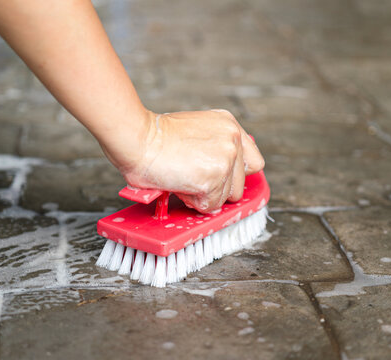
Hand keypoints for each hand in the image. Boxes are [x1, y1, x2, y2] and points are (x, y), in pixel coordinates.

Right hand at [100, 109, 264, 212]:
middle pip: (240, 185)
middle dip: (217, 189)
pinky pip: (208, 206)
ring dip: (203, 195)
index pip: (253, 162)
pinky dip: (192, 201)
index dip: (237, 176)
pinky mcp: (214, 179)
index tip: (224, 180)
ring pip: (224, 198)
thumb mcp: (196, 131)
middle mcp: (233, 141)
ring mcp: (226, 160)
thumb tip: (220, 173)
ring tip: (182, 177)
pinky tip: (179, 183)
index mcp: (229, 125)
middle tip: (193, 178)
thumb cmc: (154, 136)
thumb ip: (213, 147)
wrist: (137, 139)